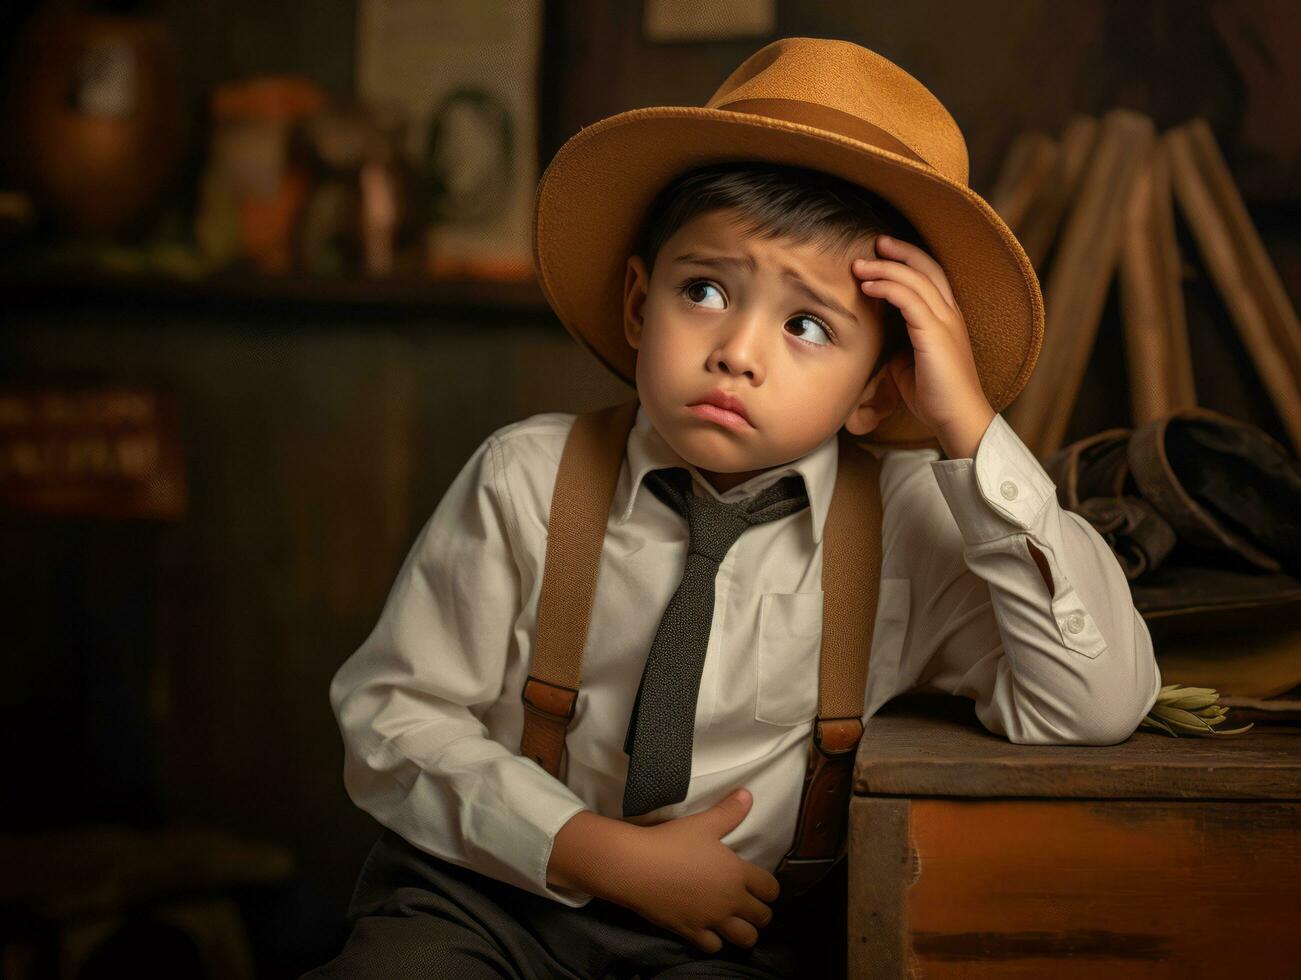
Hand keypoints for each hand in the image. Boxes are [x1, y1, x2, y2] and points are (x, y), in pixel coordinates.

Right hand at [608, 788, 779, 953]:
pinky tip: (710, 930)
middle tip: (750, 904)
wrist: (636, 867)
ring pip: (745, 938)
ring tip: (736, 922)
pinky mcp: (691, 932)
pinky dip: (715, 941)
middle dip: (762, 912)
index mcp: (737, 874)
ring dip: (745, 932)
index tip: (762, 886)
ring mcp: (711, 920)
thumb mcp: (703, 823)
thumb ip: (729, 811)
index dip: (771, 889)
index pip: (771, 889)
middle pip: (763, 917)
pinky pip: (714, 947)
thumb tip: (748, 794)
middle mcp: (730, 901)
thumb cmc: (672, 842)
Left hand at [853, 235, 994, 458]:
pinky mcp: (935, 333)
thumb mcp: (908, 361)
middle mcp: (950, 313)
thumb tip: (877, 334)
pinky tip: (869, 286)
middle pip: (927, 267)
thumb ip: (898, 341)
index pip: (930, 276)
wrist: (955, 417)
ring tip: (860, 265)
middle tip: (875, 243)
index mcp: (947, 318)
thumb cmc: (933, 394)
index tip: (882, 252)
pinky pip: (909, 299)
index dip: (908, 259)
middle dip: (899, 251)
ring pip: (915, 279)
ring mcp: (945, 321)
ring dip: (885, 268)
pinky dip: (887, 287)